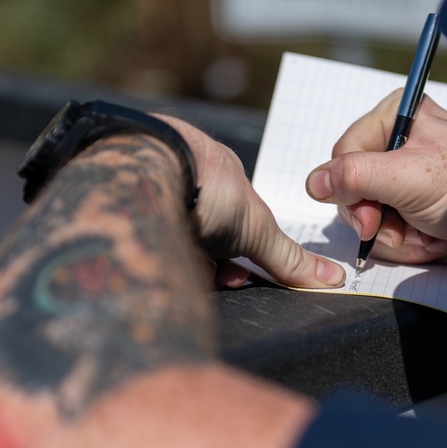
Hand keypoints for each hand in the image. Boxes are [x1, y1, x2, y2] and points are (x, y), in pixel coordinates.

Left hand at [155, 114, 345, 288]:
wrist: (139, 172)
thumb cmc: (204, 186)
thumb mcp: (257, 227)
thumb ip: (288, 257)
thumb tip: (332, 278)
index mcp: (217, 169)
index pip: (235, 217)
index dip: (242, 250)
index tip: (242, 274)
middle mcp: (180, 175)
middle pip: (203, 229)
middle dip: (215, 261)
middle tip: (218, 278)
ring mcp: (145, 185)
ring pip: (169, 234)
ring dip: (184, 259)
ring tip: (185, 269)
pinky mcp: (114, 201)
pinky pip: (138, 235)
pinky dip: (151, 253)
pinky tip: (155, 261)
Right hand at [304, 91, 446, 272]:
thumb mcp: (408, 175)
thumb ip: (355, 176)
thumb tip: (314, 183)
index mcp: (398, 117)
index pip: (342, 155)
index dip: (351, 190)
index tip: (372, 214)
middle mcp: (399, 146)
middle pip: (351, 191)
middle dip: (379, 220)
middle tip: (403, 227)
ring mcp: (406, 183)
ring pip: (367, 219)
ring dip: (398, 237)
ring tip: (430, 234)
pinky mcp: (414, 212)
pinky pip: (388, 236)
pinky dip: (410, 246)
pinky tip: (436, 241)